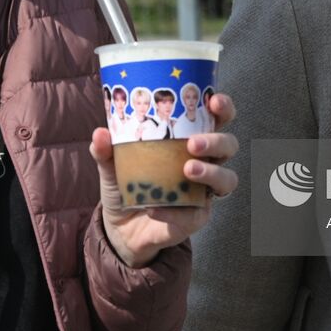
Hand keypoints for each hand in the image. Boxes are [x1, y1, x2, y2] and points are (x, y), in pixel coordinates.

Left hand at [89, 92, 239, 267]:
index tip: (214, 101)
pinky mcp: (196, 217)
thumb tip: (100, 134)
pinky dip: (175, 212)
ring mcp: (203, 191)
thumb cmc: (126, 185)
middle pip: (229, 145)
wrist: (120, 229)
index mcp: (189, 140)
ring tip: (187, 170)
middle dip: (217, 140)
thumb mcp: (112, 165)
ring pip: (227, 179)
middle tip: (194, 143)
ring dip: (211, 172)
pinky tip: (155, 210)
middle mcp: (204, 162)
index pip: (216, 118)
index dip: (223, 108)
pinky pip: (197, 214)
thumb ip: (106, 150)